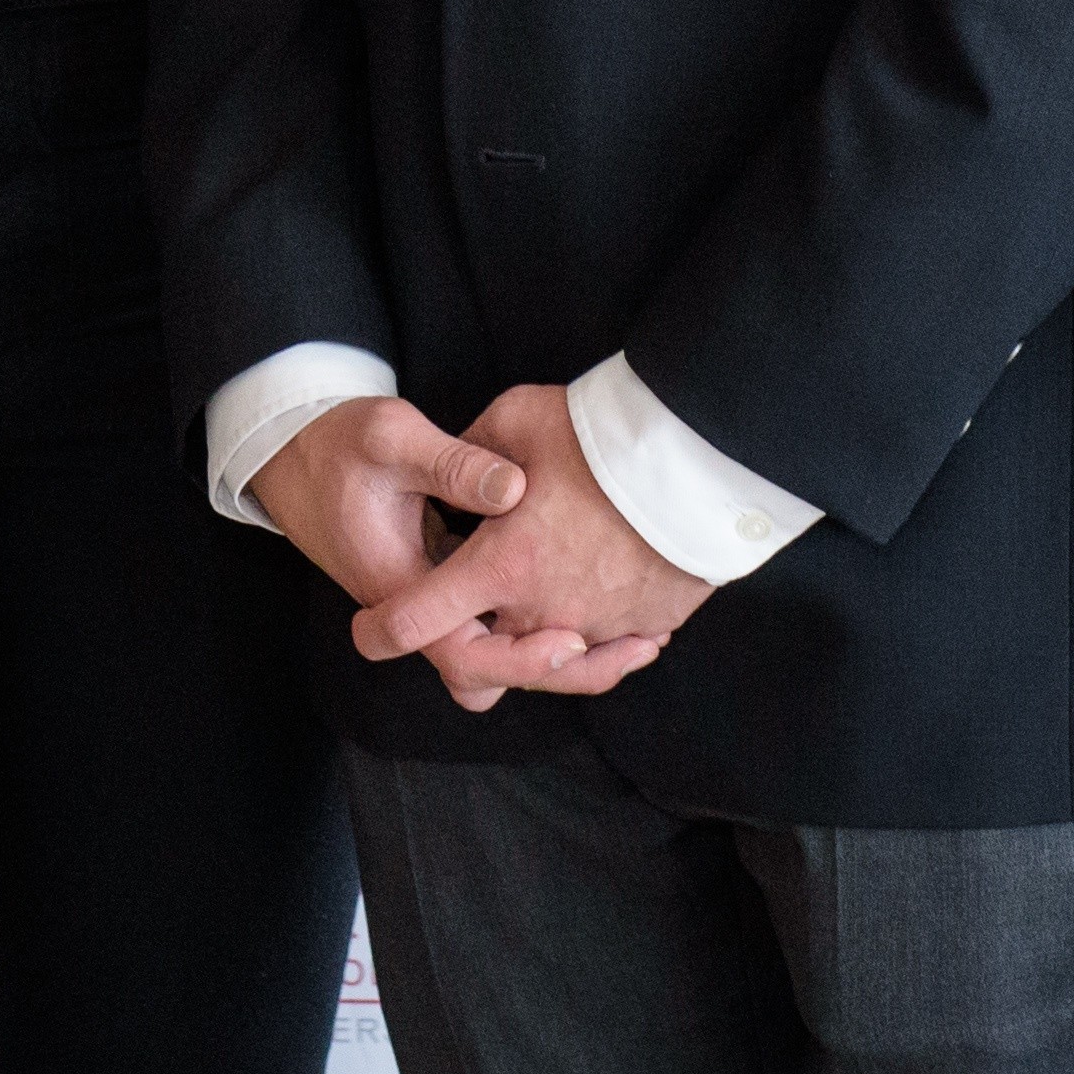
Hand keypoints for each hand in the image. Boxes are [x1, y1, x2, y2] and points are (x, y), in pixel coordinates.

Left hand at [352, 382, 698, 708]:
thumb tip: (454, 465)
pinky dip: (596, 630)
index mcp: (500, 567)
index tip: (370, 627)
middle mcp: (542, 612)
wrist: (704, 461)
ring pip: (548, 654)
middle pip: (484, 653)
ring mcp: (597, 627)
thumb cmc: (604, 435)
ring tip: (542, 601)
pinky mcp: (644, 627)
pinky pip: (607, 644)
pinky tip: (595, 594)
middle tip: (473, 601)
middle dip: (470, 633)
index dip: (381, 631)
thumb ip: (470, 452)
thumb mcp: (518, 418)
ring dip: (537, 634)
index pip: (414, 623)